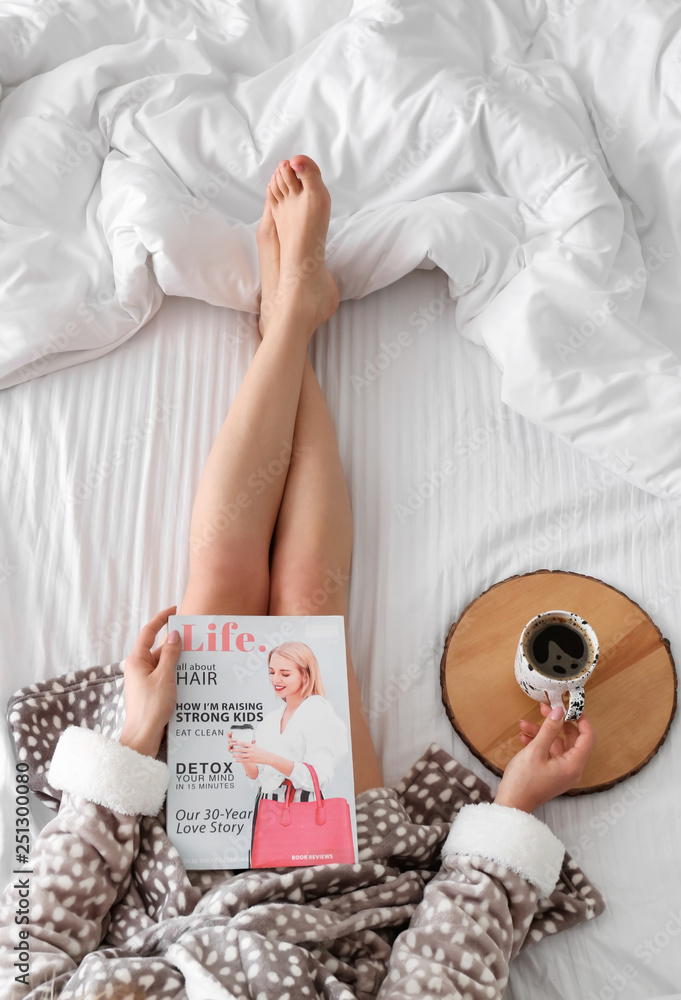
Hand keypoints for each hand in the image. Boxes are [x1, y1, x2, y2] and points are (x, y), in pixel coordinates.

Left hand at [118, 606, 182, 757]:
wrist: (143, 736)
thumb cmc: (151, 707)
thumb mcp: (165, 676)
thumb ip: (170, 654)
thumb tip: (174, 634)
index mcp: (137, 660)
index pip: (149, 631)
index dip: (161, 618)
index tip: (174, 610)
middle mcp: (138, 667)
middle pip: (158, 648)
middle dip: (175, 644)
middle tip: (195, 639)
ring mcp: (143, 680)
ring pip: (162, 663)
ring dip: (177, 661)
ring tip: (197, 660)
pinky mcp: (149, 691)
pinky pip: (164, 675)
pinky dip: (175, 673)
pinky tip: (190, 677)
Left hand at [228, 738, 267, 765]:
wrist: (268, 757)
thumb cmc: (262, 752)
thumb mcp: (257, 747)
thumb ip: (251, 745)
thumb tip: (246, 744)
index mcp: (252, 746)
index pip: (244, 743)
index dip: (238, 742)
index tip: (234, 742)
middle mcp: (251, 750)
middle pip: (241, 749)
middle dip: (235, 749)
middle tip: (231, 749)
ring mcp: (251, 755)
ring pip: (241, 755)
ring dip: (235, 755)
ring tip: (232, 755)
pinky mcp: (251, 760)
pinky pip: (244, 760)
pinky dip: (239, 760)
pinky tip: (236, 760)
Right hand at [494, 703, 595, 812]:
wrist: (511, 805)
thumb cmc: (524, 780)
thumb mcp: (536, 750)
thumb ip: (549, 729)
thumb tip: (559, 711)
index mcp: (573, 764)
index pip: (587, 737)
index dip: (581, 720)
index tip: (571, 706)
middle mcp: (571, 768)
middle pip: (571, 739)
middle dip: (556, 723)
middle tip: (543, 709)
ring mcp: (561, 771)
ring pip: (556, 744)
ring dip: (541, 732)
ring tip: (523, 724)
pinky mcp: (551, 773)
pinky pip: (549, 753)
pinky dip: (538, 743)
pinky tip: (523, 737)